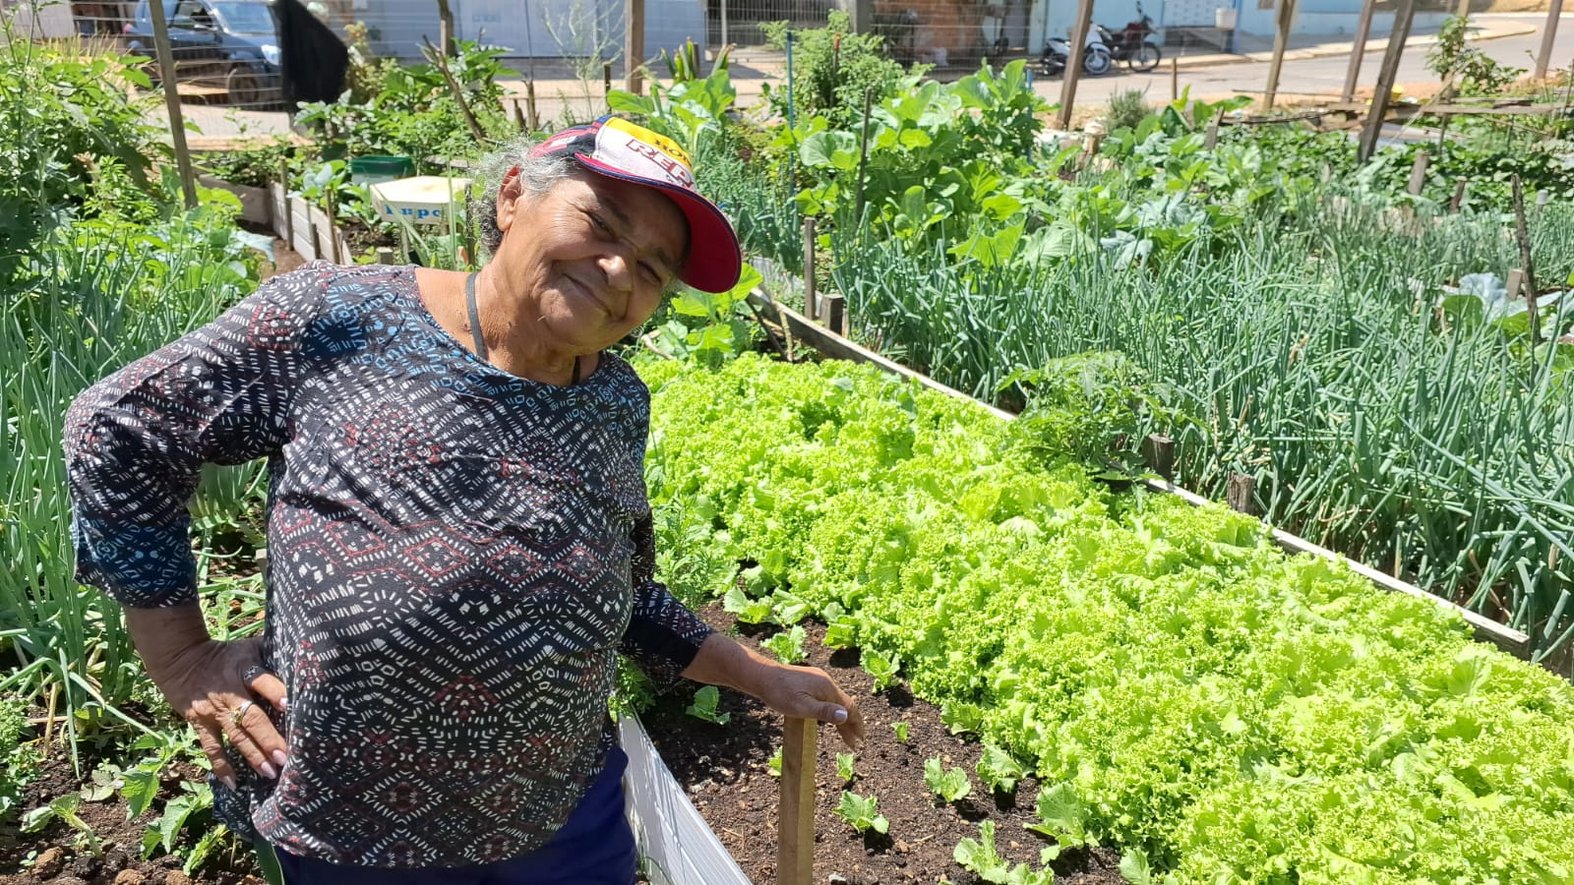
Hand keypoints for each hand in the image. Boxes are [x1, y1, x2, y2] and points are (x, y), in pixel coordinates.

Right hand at [124, 605, 287, 788]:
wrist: (180, 660)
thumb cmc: (225, 654)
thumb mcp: (248, 648)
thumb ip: (271, 655)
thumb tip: (305, 660)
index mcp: (244, 670)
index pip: (262, 681)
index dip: (275, 692)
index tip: (289, 706)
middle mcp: (230, 693)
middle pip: (251, 717)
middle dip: (268, 738)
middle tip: (285, 756)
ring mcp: (214, 711)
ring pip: (235, 736)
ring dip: (253, 755)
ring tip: (270, 772)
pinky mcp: (201, 724)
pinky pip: (212, 748)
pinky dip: (222, 767)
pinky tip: (234, 784)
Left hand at [747, 659, 865, 749]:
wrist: (761, 676)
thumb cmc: (779, 693)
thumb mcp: (801, 707)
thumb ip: (824, 712)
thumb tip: (846, 716)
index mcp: (827, 687)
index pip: (849, 707)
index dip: (856, 724)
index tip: (861, 739)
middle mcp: (825, 682)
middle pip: (844, 704)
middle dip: (850, 724)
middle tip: (855, 742)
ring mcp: (817, 680)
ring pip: (835, 701)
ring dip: (841, 718)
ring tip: (844, 734)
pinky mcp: (809, 682)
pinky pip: (826, 698)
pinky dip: (831, 710)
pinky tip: (828, 717)